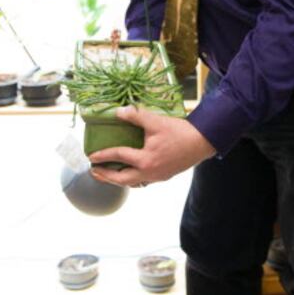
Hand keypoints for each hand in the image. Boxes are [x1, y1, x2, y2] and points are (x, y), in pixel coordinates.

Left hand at [88, 107, 214, 187]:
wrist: (202, 142)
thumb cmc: (179, 132)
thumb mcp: (156, 121)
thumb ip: (136, 116)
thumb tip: (118, 111)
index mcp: (145, 160)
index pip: (119, 156)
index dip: (103, 155)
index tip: (91, 155)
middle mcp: (149, 172)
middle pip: (122, 179)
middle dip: (106, 176)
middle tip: (94, 171)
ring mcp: (157, 176)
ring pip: (132, 183)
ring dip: (118, 180)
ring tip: (108, 175)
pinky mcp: (163, 176)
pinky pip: (143, 181)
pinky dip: (132, 179)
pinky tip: (130, 174)